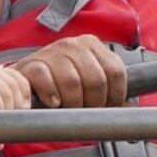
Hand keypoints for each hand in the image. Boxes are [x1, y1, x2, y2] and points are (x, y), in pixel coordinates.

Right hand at [15, 34, 131, 110]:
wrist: (26, 80)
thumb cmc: (59, 82)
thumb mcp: (87, 80)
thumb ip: (108, 90)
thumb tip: (129, 108)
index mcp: (92, 46)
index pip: (116, 72)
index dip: (115, 97)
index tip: (107, 108)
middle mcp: (74, 45)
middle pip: (96, 80)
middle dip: (94, 104)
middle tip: (86, 112)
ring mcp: (52, 52)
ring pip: (72, 82)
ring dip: (72, 103)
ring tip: (68, 108)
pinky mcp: (32, 64)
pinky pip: (46, 80)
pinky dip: (51, 94)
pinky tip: (53, 102)